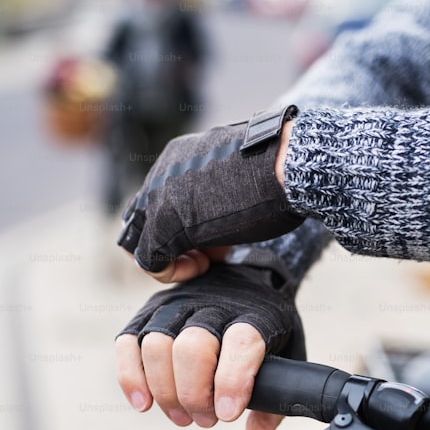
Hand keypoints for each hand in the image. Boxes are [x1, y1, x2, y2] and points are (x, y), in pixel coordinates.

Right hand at [114, 252, 303, 429]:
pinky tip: (145, 403)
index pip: (242, 342)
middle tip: (206, 420)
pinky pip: (128, 343)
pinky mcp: (149, 312)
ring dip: (165, 391)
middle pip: (192, 346)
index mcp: (256, 314)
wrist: (247, 277)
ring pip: (157, 344)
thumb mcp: (286, 357)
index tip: (227, 414)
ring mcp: (177, 305)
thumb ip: (273, 406)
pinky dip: (130, 377)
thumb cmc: (267, 326)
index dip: (231, 381)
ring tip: (183, 418)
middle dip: (194, 394)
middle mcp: (213, 305)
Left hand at [117, 105, 302, 273]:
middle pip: (146, 218)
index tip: (217, 233)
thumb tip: (223, 214)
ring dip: (175, 258)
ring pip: (143, 239)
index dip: (186, 222)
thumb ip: (219, 193)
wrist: (286, 165)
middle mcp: (162, 172)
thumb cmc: (277, 172)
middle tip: (210, 252)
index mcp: (179, 156)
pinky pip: (148, 257)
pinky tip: (201, 268)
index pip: (162, 198)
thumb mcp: (239, 179)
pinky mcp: (163, 224)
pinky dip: (170, 272)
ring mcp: (159, 197)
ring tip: (212, 260)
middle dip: (175, 241)